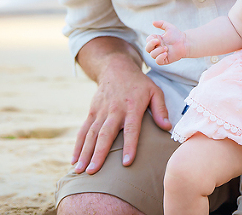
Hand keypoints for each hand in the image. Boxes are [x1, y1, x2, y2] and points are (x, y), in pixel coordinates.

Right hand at [72, 41, 171, 174]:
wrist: (116, 68)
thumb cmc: (139, 84)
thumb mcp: (155, 91)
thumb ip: (160, 110)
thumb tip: (167, 127)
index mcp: (132, 106)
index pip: (131, 129)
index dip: (129, 145)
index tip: (126, 162)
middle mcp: (115, 110)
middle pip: (106, 134)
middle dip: (99, 153)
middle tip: (93, 171)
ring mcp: (101, 111)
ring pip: (91, 134)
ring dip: (85, 153)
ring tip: (79, 170)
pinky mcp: (92, 112)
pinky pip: (83, 130)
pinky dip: (78, 145)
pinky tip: (74, 160)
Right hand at [146, 20, 187, 64]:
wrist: (185, 43)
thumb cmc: (177, 35)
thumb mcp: (169, 27)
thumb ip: (161, 23)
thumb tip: (153, 22)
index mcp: (156, 40)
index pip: (148, 41)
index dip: (150, 40)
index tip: (157, 39)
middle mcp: (157, 47)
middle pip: (147, 49)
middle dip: (151, 45)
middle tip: (158, 42)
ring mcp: (160, 54)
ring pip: (152, 55)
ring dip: (158, 51)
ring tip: (166, 48)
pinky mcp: (164, 60)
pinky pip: (157, 61)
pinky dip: (160, 58)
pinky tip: (165, 54)